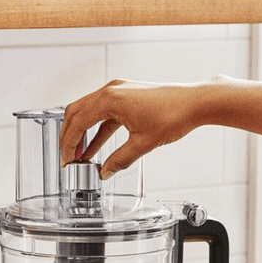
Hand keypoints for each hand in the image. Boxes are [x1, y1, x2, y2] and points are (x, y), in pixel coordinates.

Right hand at [60, 79, 209, 178]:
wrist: (196, 102)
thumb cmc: (174, 114)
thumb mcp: (143, 143)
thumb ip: (120, 160)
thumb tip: (105, 172)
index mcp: (110, 99)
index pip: (78, 122)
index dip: (68, 143)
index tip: (65, 159)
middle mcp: (111, 90)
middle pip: (76, 113)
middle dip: (69, 136)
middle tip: (66, 156)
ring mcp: (119, 91)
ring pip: (88, 111)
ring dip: (82, 133)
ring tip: (78, 154)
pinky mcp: (127, 95)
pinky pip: (103, 113)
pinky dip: (96, 129)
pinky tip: (95, 146)